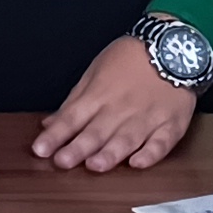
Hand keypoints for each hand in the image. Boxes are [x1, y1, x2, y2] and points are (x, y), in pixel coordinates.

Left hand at [30, 35, 196, 171]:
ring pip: (126, 139)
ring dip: (110, 154)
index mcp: (99, 95)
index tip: (40, 149)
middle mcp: (120, 109)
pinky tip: (138, 163)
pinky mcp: (171, 125)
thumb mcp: (95, 71)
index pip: (72, 118)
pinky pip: (161, 142)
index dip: (55, 135)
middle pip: (97, 132)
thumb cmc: (129, 58)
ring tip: (95, 166)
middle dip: (78, 148)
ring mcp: (147, 118)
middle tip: (62, 162)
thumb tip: (50, 124)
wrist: (172, 47)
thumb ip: (74, 100)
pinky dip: (151, 154)